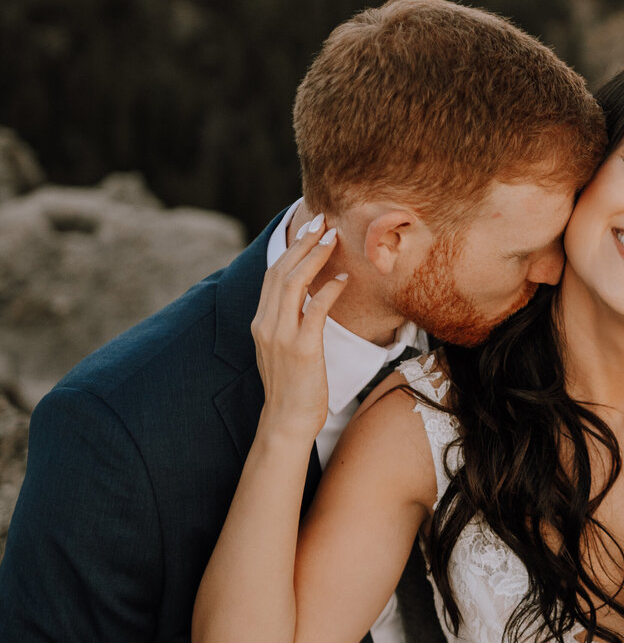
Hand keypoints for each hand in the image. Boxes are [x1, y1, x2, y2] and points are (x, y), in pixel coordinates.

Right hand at [250, 215, 345, 441]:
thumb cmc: (292, 385)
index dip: (292, 249)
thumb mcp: (283, 347)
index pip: (274, 274)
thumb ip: (289, 321)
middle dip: (303, 243)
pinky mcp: (301, 350)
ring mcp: (281, 336)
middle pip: (282, 271)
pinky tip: (343, 279)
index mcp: (261, 322)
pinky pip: (315, 311)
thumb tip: (309, 297)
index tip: (310, 230)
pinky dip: (329, 291)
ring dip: (315, 257)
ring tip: (333, 238)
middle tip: (322, 222)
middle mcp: (266, 324)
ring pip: (294, 284)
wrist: (287, 420)